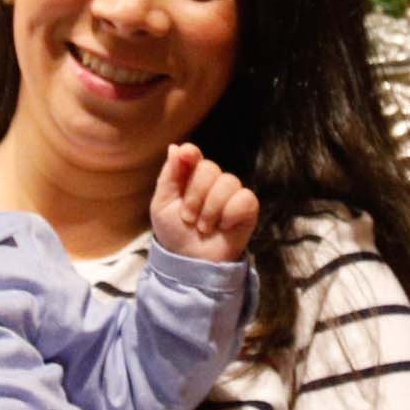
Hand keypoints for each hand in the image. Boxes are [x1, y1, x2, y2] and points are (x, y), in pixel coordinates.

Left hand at [151, 142, 258, 266]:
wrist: (189, 262)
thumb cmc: (174, 233)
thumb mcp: (162, 205)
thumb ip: (169, 176)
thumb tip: (176, 147)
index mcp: (189, 176)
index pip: (193, 154)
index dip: (191, 153)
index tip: (188, 155)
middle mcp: (212, 181)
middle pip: (209, 168)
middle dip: (195, 196)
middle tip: (188, 218)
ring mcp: (231, 193)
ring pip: (228, 182)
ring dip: (211, 210)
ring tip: (204, 227)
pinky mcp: (247, 208)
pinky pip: (245, 198)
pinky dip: (231, 213)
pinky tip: (224, 226)